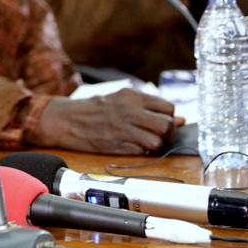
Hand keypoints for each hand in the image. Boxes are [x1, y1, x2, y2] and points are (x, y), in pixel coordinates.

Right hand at [28, 88, 177, 154]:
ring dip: (154, 145)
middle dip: (167, 134)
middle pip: (167, 125)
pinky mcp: (116, 144)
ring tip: (143, 142)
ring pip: (157, 142)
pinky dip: (140, 152)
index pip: (168, 108)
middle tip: (158, 136)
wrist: (65, 119)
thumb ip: (149, 108)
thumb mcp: (120, 100)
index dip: (168, 117)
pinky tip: (131, 146)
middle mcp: (129, 110)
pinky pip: (142, 152)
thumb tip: (181, 120)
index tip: (160, 121)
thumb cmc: (95, 109)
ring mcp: (123, 128)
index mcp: (131, 95)